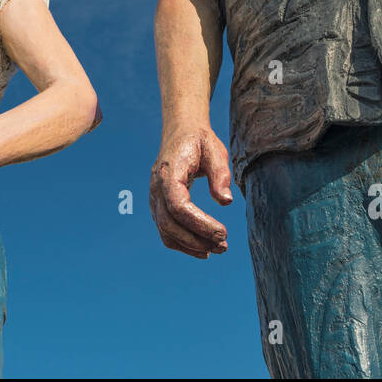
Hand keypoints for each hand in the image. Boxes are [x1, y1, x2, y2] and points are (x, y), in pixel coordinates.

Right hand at [150, 125, 233, 257]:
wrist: (180, 132)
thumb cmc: (200, 141)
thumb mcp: (216, 151)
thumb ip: (221, 175)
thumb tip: (226, 202)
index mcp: (169, 173)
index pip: (178, 206)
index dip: (199, 224)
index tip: (223, 233)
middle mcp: (157, 188)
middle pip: (169, 223)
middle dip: (196, 239)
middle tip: (223, 245)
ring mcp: (155, 198)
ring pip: (166, 231)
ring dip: (190, 245)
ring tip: (217, 249)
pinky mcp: (159, 205)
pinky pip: (166, 230)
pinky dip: (182, 243)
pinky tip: (203, 249)